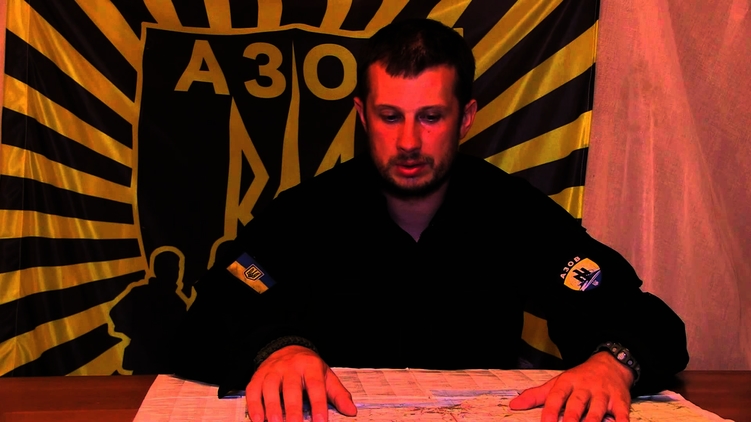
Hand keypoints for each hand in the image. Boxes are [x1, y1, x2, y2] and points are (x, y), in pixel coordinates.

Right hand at [245, 345, 356, 421]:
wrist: (286, 348)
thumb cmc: (308, 368)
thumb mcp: (326, 376)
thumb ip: (338, 394)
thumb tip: (351, 411)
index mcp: (310, 366)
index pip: (316, 386)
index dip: (318, 404)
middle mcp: (290, 367)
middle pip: (291, 389)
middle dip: (293, 410)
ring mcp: (272, 371)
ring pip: (270, 389)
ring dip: (272, 409)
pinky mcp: (257, 377)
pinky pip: (253, 391)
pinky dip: (254, 406)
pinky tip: (258, 420)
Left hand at [509, 352, 633, 421]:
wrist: (610, 364)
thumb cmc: (579, 378)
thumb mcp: (557, 383)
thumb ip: (536, 395)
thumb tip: (514, 405)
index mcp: (567, 383)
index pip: (557, 397)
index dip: (551, 411)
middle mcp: (585, 388)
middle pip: (577, 404)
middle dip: (571, 418)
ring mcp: (603, 394)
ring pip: (597, 410)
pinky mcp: (620, 401)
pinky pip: (622, 414)